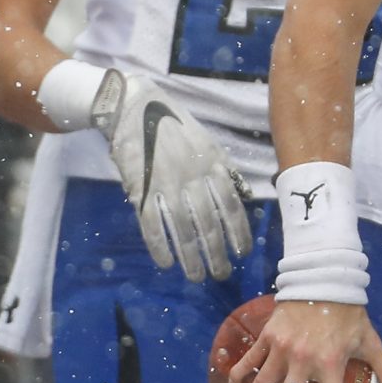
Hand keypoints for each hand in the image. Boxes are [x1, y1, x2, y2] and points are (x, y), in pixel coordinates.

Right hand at [90, 69, 252, 281]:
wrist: (136, 106)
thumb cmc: (176, 127)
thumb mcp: (209, 143)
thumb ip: (226, 171)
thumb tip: (245, 196)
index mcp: (213, 164)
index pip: (231, 205)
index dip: (238, 231)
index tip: (243, 252)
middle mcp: (193, 176)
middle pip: (209, 222)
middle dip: (217, 252)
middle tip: (222, 274)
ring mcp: (166, 183)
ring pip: (182, 228)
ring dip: (191, 257)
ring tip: (197, 276)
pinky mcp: (140, 188)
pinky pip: (151, 223)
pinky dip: (159, 246)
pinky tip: (166, 263)